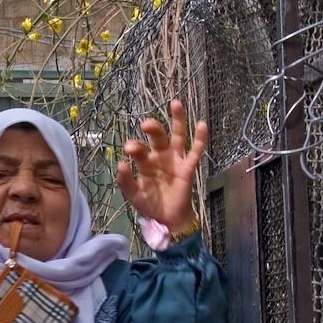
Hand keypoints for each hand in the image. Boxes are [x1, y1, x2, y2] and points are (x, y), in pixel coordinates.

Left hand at [115, 99, 206, 234]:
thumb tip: (121, 164)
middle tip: (146, 124)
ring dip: (177, 120)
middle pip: (158, 136)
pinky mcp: (188, 168)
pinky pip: (195, 151)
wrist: (167, 219)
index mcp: (145, 161)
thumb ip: (125, 181)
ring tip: (175, 103)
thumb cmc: (150, 203)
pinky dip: (200, 138)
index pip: (139, 149)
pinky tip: (202, 124)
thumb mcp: (133, 195)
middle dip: (153, 128)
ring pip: (177, 136)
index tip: (129, 148)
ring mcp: (175, 160)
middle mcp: (160, 156)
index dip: (134, 146)